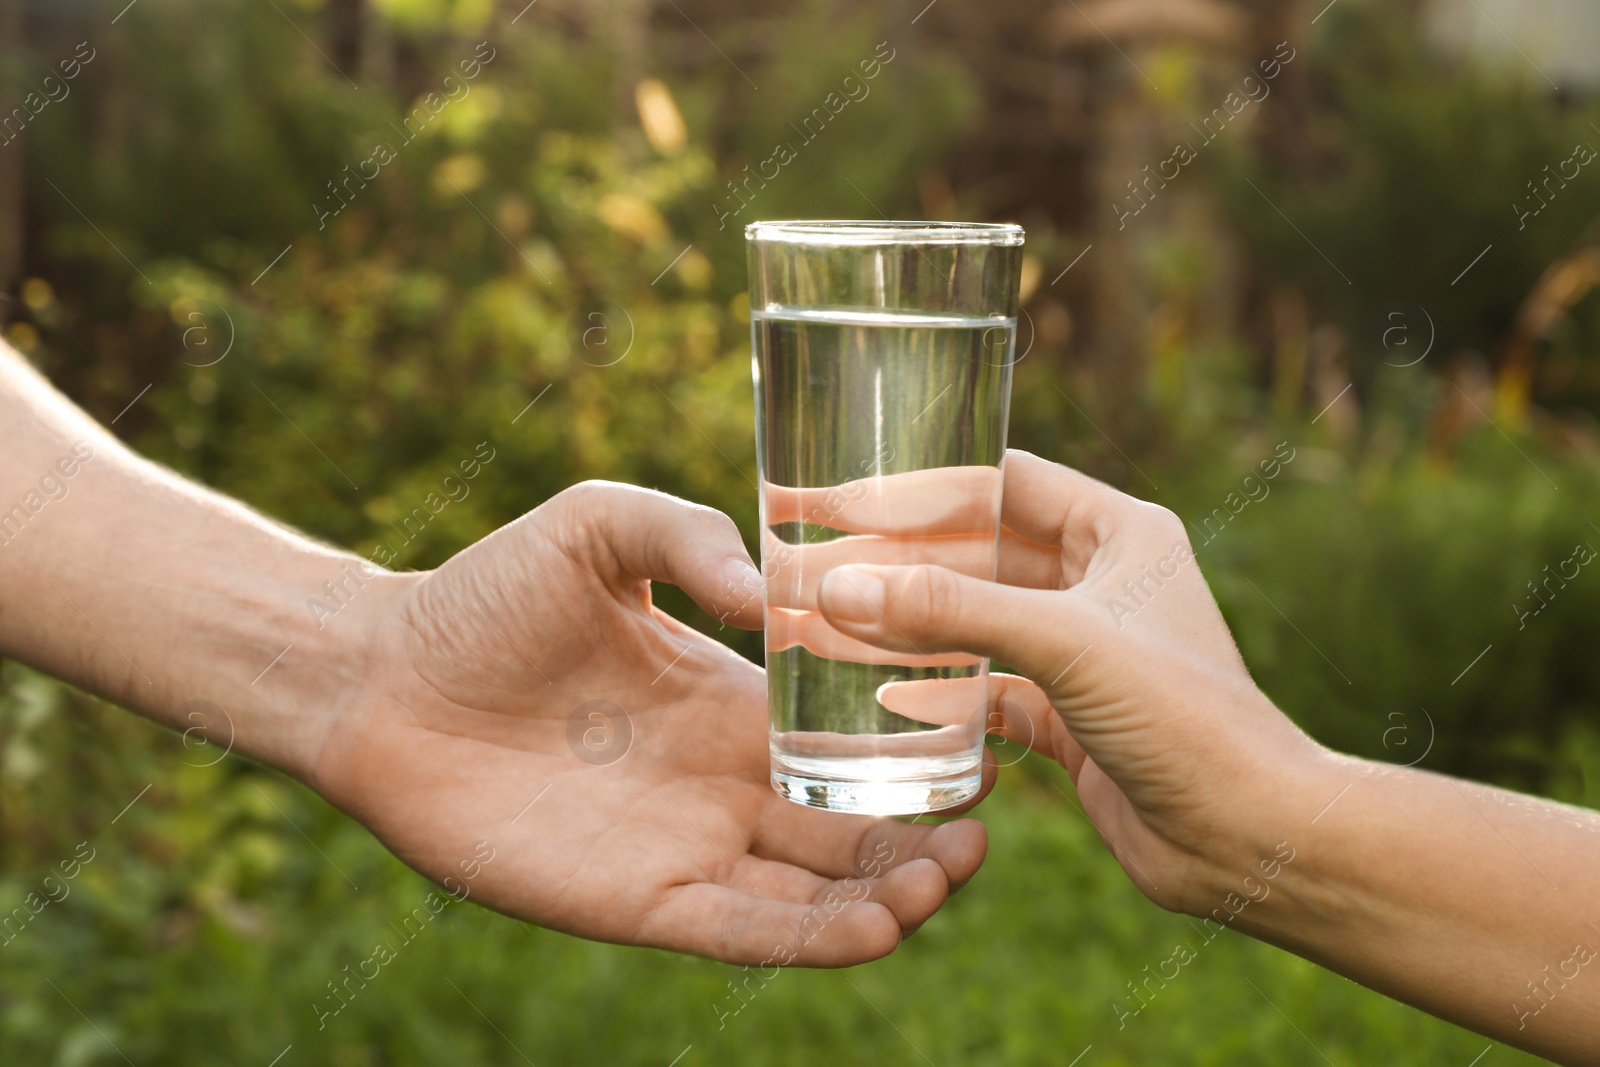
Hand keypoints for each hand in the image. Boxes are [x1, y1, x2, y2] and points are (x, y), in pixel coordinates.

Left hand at [312, 482, 986, 965]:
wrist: (382, 673)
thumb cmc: (484, 593)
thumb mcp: (601, 526)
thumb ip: (689, 538)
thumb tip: (774, 589)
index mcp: (729, 703)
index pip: (846, 744)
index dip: (914, 760)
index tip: (986, 754)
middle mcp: (720, 784)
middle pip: (846, 833)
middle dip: (920, 843)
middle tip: (980, 839)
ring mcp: (683, 846)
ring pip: (808, 893)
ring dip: (884, 897)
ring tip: (945, 881)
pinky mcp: (633, 900)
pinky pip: (739, 930)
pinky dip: (808, 939)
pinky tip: (874, 930)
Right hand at [814, 451, 1317, 912]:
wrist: (1246, 839)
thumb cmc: (1185, 719)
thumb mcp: (1065, 643)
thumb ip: (951, 609)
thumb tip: (840, 586)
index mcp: (1118, 532)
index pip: (1001, 481)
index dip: (919, 484)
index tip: (837, 492)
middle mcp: (1097, 582)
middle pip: (975, 553)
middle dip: (896, 559)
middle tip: (810, 561)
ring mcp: (1079, 651)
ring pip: (972, 622)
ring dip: (906, 625)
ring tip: (822, 622)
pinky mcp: (1065, 715)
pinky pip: (982, 687)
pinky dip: (932, 690)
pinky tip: (870, 694)